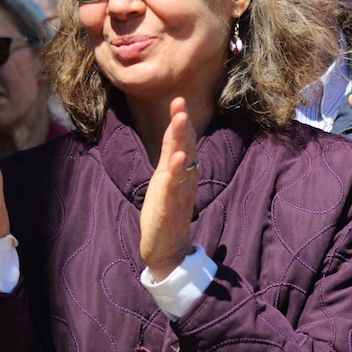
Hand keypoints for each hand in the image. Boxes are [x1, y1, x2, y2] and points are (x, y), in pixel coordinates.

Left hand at [140, 98, 198, 280]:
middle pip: (185, 147)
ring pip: (181, 163)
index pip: (182, 144)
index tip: (177, 101)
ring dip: (182, 141)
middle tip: (180, 102)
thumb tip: (178, 136)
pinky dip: (177, 172)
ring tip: (180, 121)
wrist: (167, 250)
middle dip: (182, 124)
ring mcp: (179, 193)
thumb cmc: (166, 215)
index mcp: (181, 174)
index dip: (179, 123)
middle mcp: (183, 180)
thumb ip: (173, 160)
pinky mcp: (170, 209)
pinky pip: (174, 188)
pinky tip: (178, 158)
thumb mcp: (166, 183)